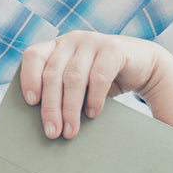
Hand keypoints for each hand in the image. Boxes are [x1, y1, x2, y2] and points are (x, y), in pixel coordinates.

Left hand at [19, 31, 162, 138]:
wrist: (143, 66)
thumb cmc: (103, 79)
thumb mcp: (78, 82)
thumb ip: (60, 90)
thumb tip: (44, 123)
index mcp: (57, 46)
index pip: (33, 56)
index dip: (29, 77)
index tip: (30, 102)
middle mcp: (72, 40)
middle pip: (53, 74)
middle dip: (51, 106)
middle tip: (52, 132)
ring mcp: (93, 41)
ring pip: (73, 77)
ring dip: (70, 108)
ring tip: (70, 131)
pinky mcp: (114, 49)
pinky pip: (98, 76)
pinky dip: (93, 99)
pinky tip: (92, 114)